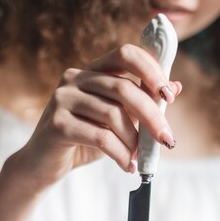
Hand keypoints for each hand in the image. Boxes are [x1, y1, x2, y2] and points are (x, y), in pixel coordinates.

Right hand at [17, 44, 180, 188]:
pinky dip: (120, 154)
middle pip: (123, 87)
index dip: (151, 70)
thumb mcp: (117, 121)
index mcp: (91, 71)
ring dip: (134, 141)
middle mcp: (74, 78)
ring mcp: (62, 99)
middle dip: (152, 115)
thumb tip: (176, 87)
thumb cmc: (84, 140)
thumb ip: (141, 104)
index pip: (125, 54)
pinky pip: (100, 137)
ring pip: (112, 114)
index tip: (169, 95)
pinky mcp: (57, 124)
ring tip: (140, 158)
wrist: (43, 165)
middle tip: (167, 139)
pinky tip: (127, 166)